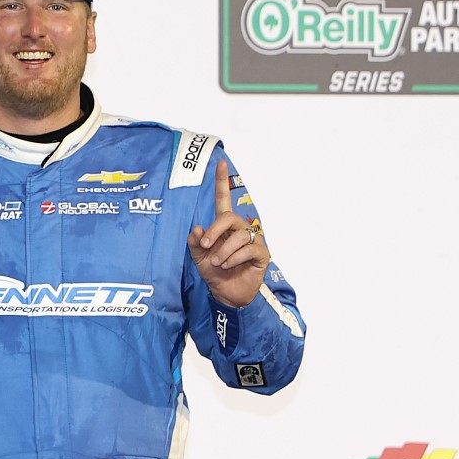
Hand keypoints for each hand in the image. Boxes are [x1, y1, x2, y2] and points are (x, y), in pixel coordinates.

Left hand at [187, 159, 268, 307]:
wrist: (226, 294)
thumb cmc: (214, 272)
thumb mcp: (199, 258)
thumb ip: (196, 243)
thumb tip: (196, 229)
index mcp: (223, 227)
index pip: (224, 200)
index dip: (222, 183)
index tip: (221, 164)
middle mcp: (239, 230)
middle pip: (229, 217)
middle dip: (215, 230)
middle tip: (207, 246)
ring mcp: (252, 240)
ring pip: (239, 235)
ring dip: (224, 251)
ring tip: (218, 263)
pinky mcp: (261, 253)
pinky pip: (249, 249)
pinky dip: (235, 258)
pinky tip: (229, 265)